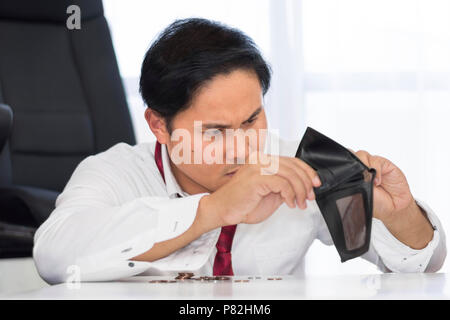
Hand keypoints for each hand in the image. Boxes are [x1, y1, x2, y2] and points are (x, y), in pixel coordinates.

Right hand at [197, 152, 321, 229]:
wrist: (222, 211)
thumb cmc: (243, 204)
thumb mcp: (271, 194)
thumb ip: (284, 187)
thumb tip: (303, 187)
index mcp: (264, 161)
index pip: (292, 160)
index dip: (307, 171)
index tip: (316, 184)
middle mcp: (261, 160)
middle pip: (294, 166)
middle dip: (306, 183)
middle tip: (309, 197)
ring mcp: (258, 167)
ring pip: (290, 174)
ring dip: (300, 191)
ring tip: (300, 203)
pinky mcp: (256, 177)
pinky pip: (282, 183)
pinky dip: (290, 195)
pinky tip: (289, 204)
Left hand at [349, 149, 433, 248]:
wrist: (395, 207)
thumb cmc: (376, 203)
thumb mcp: (359, 196)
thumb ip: (352, 185)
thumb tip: (343, 179)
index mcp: (352, 175)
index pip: (343, 163)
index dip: (342, 164)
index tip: (342, 172)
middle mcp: (361, 168)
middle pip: (351, 156)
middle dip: (352, 163)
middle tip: (356, 175)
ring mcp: (372, 165)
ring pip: (362, 155)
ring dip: (364, 166)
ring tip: (369, 181)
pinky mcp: (384, 164)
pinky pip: (376, 160)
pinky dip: (376, 169)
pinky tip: (377, 181)